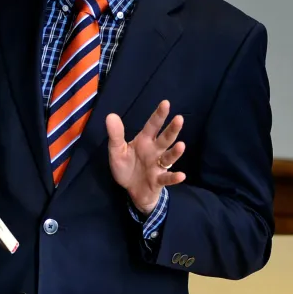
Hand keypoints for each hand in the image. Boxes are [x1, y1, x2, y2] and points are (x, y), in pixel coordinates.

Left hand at [106, 100, 186, 214]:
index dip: (159, 115)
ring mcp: (158, 166)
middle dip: (172, 129)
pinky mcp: (158, 180)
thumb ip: (115, 135)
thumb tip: (111, 115)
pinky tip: (181, 175)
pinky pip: (167, 178)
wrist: (132, 190)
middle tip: (179, 118)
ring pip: (168, 157)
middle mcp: (154, 151)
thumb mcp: (116, 151)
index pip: (152, 126)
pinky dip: (174, 177)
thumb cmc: (127, 167)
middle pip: (165, 139)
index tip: (166, 103)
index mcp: (144, 141)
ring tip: (181, 145)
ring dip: (175, 152)